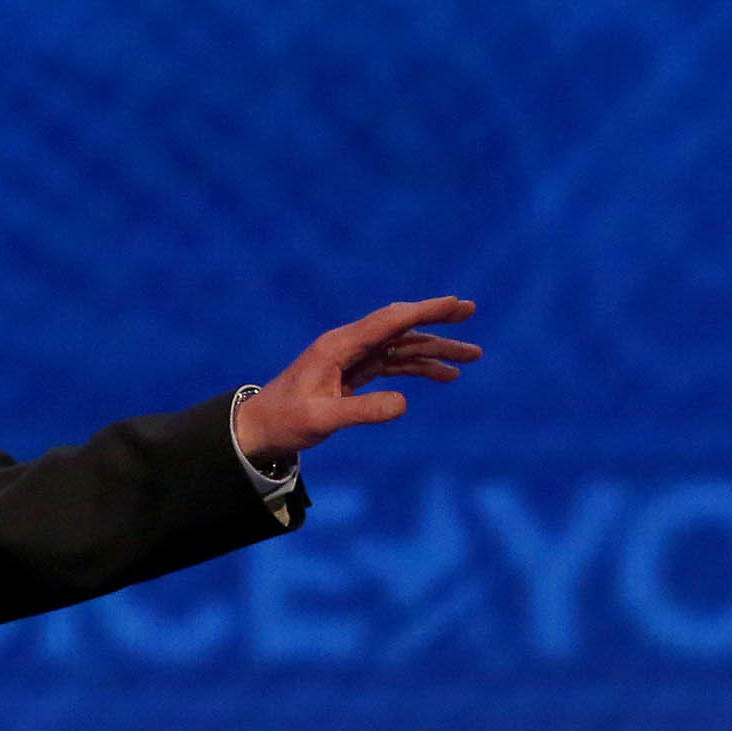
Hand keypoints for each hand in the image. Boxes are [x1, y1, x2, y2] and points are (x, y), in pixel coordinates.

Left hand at [232, 297, 481, 460]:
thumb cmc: (285, 421)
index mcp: (339, 346)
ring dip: (435, 350)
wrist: (260, 428)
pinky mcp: (355, 373)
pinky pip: (394, 365)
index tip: (454, 302)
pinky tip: (445, 375)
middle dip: (436, 320)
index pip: (389, 322)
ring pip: (401, 347)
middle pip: (400, 326)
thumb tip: (404, 404)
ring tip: (471, 357)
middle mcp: (348, 345)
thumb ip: (361, 411)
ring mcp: (353, 358)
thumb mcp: (321, 420)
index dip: (423, 310)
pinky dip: (419, 368)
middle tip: (470, 311)